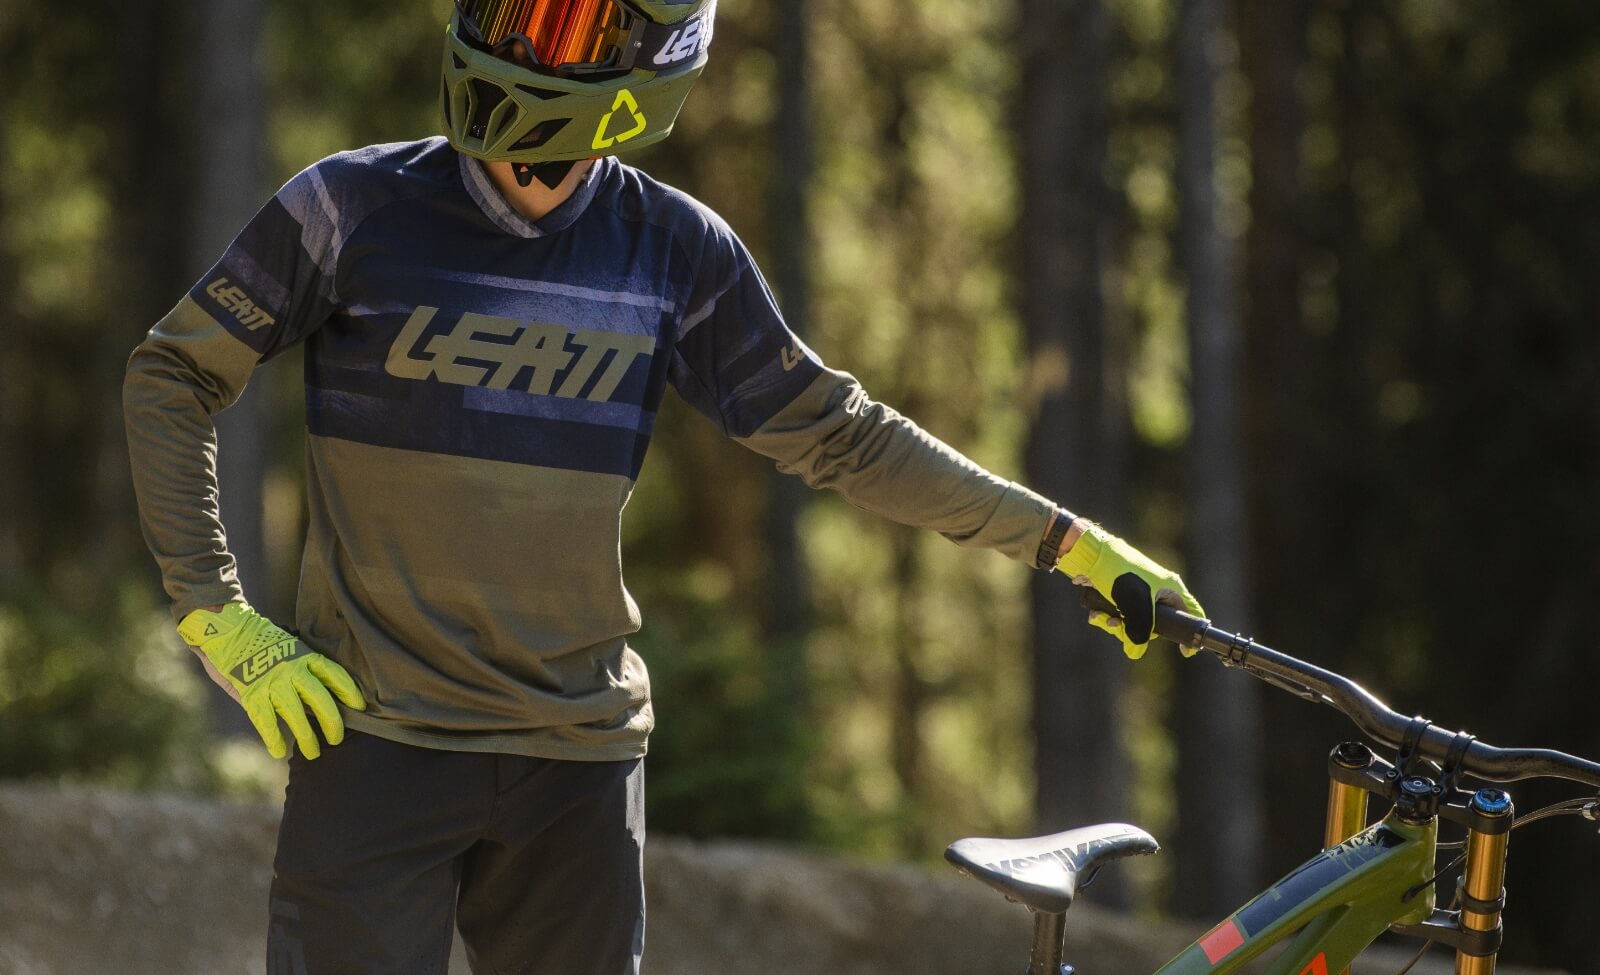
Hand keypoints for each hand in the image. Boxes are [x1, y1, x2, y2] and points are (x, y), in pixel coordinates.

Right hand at [178, 603, 365, 758]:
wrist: (227, 629)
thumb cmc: (261, 641)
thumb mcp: (290, 648)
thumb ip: (303, 671)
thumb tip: (317, 701)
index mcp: (305, 655)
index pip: (334, 675)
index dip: (349, 691)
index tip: (359, 707)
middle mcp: (292, 669)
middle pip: (320, 699)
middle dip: (332, 722)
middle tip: (336, 739)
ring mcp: (272, 682)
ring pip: (296, 714)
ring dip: (306, 737)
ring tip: (314, 753)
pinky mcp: (252, 694)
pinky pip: (266, 721)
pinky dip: (274, 738)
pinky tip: (280, 751)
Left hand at [1056, 523, 1204, 659]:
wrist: (1090, 554)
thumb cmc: (1118, 573)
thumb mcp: (1136, 604)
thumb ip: (1140, 631)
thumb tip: (1134, 652)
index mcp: (1171, 589)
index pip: (1191, 614)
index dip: (1189, 634)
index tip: (1183, 652)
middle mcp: (1158, 592)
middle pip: (1155, 625)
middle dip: (1134, 631)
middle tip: (1118, 627)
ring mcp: (1138, 593)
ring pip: (1133, 622)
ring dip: (1115, 624)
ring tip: (1101, 618)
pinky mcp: (1120, 594)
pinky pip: (1118, 614)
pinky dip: (1107, 616)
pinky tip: (1095, 613)